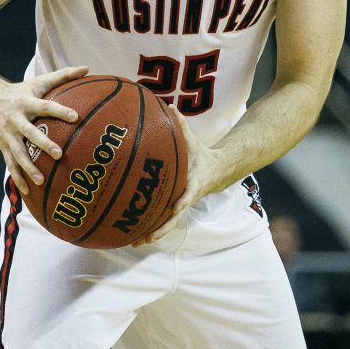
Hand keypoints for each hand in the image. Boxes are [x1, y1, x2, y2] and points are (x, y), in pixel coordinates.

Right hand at [0, 65, 90, 194]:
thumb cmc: (20, 91)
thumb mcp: (38, 82)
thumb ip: (63, 76)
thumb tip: (87, 68)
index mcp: (26, 102)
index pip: (45, 106)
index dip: (60, 111)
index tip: (76, 116)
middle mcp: (15, 119)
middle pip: (29, 133)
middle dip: (43, 144)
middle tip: (59, 155)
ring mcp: (7, 134)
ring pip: (17, 153)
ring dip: (28, 167)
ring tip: (42, 181)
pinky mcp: (2, 146)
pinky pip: (10, 164)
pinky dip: (18, 177)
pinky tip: (27, 192)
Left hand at [132, 107, 222, 245]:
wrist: (217, 171)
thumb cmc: (201, 155)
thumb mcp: (193, 140)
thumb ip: (181, 124)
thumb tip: (169, 105)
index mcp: (193, 184)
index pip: (188, 195)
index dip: (182, 201)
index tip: (175, 208)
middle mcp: (186, 199)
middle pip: (174, 218)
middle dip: (160, 229)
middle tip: (145, 239)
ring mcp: (180, 205)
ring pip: (166, 224)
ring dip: (152, 234)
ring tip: (133, 243)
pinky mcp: (174, 207)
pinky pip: (161, 219)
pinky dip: (149, 226)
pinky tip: (132, 233)